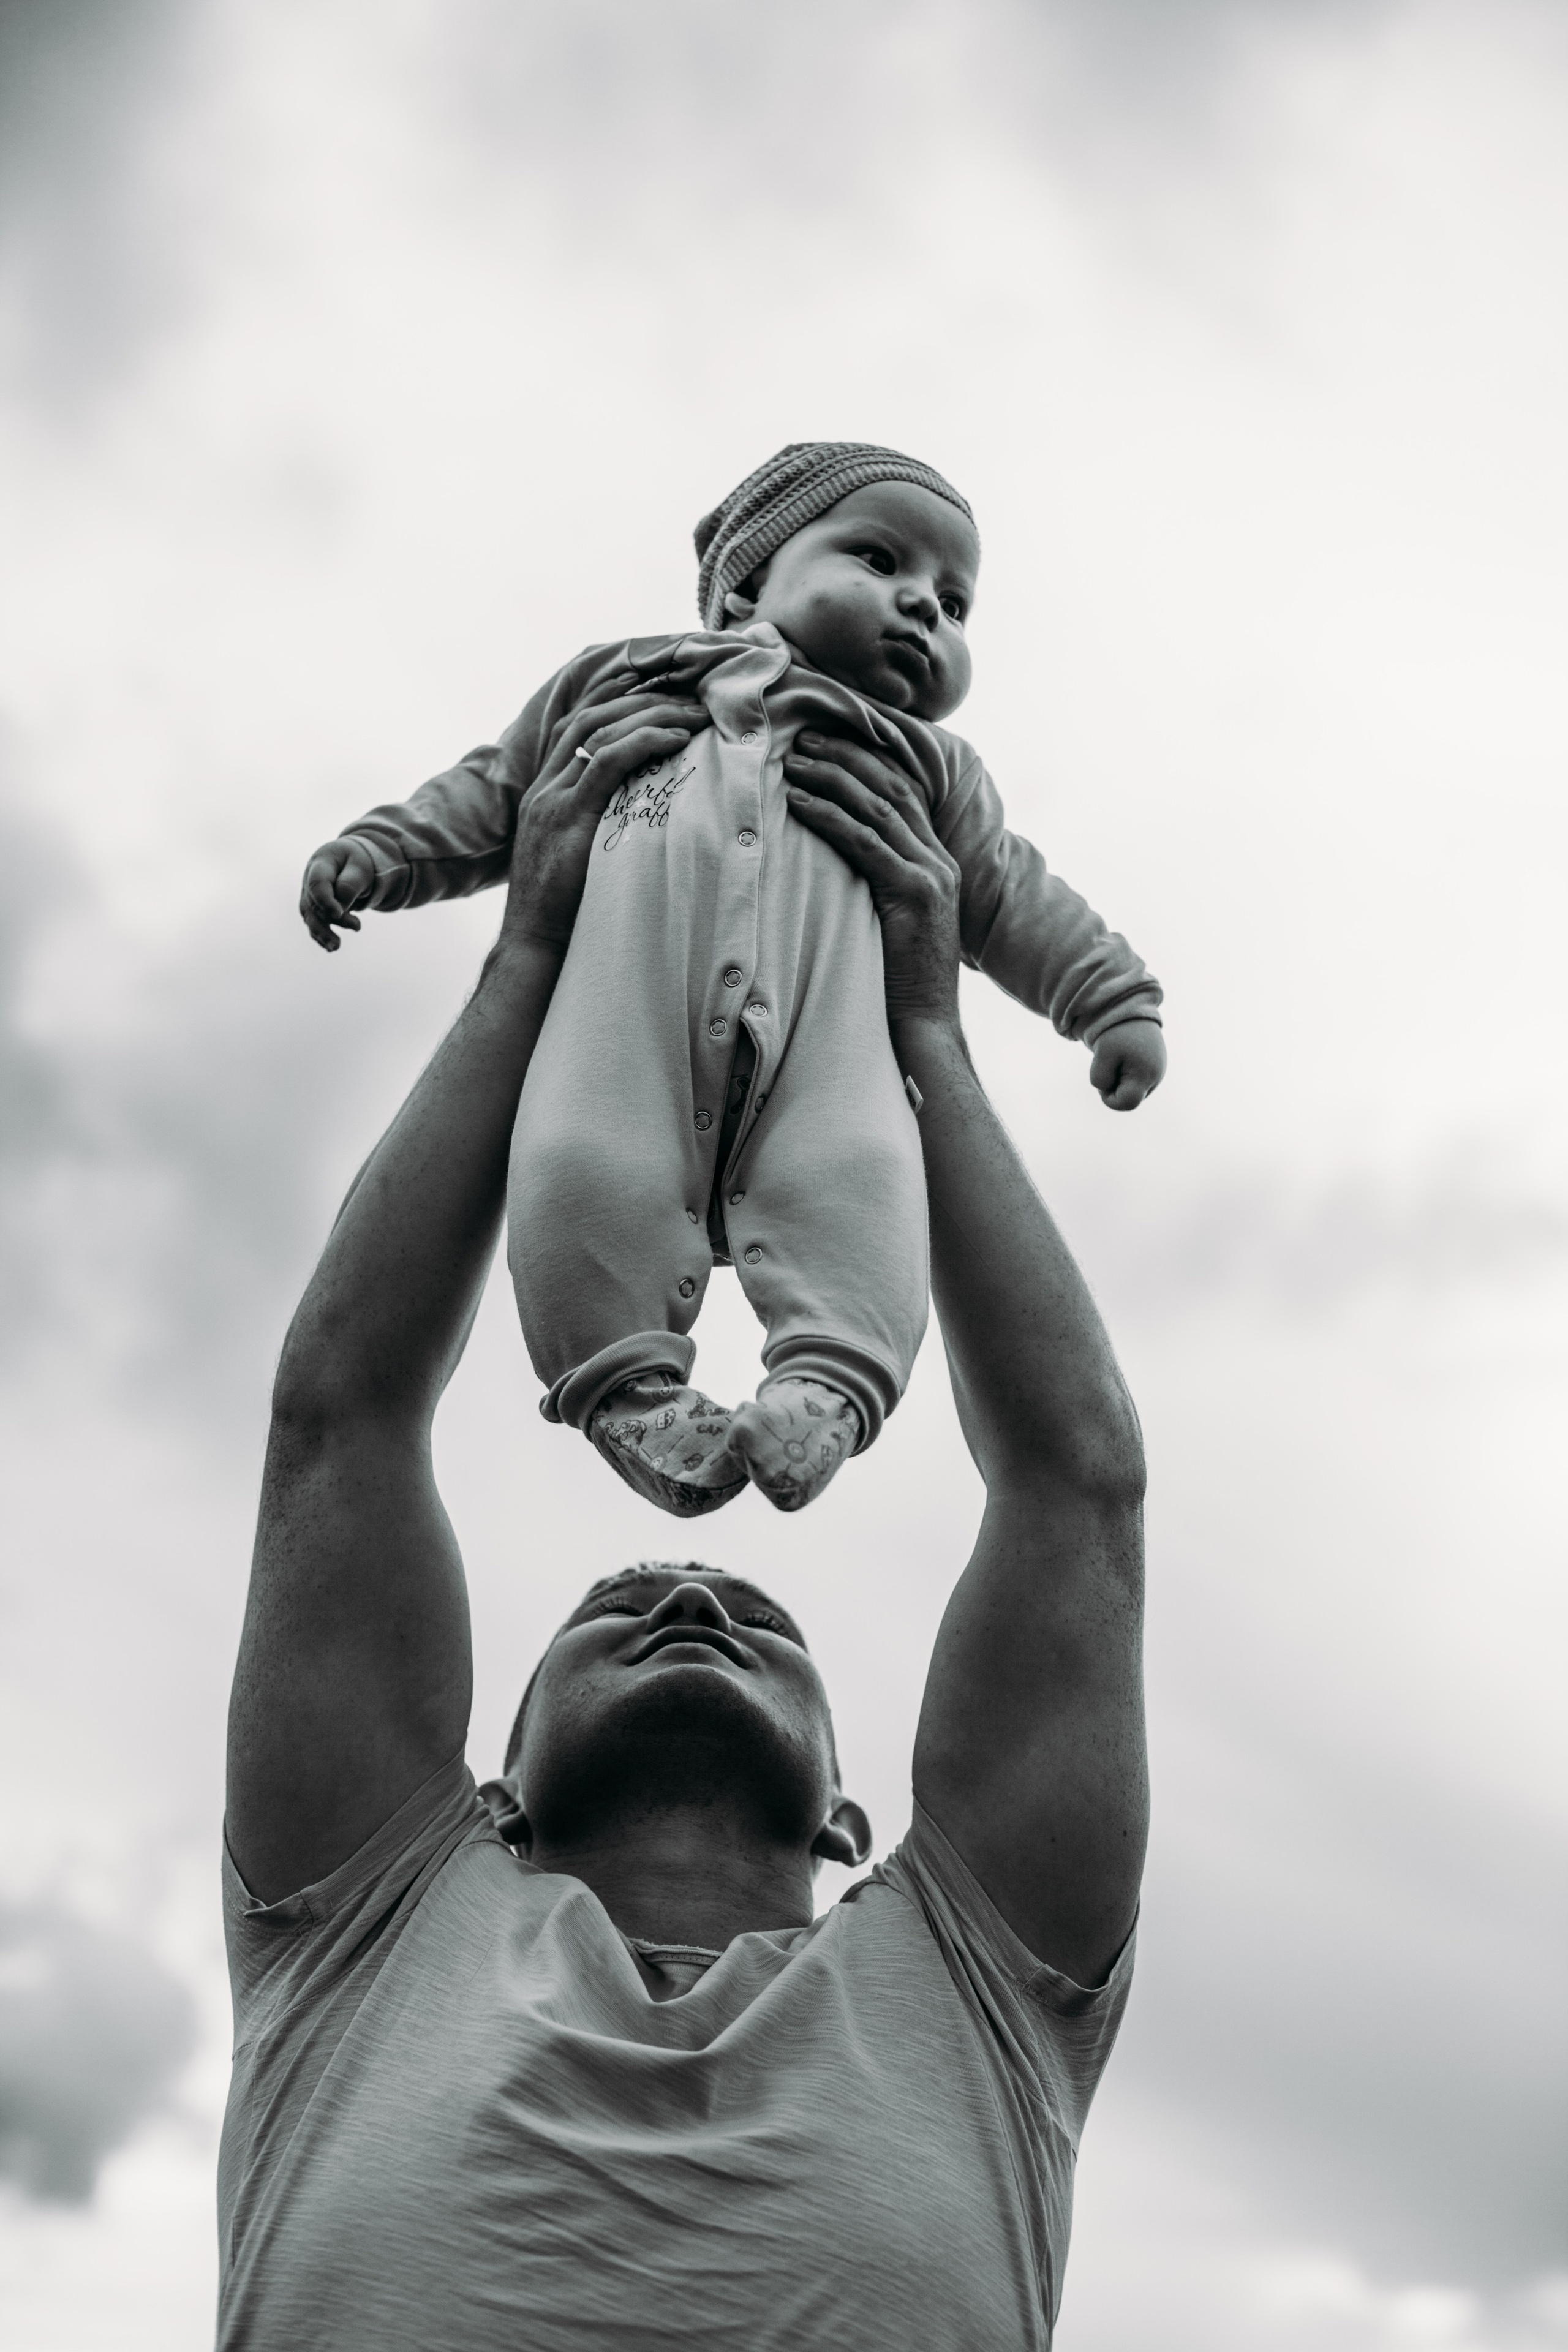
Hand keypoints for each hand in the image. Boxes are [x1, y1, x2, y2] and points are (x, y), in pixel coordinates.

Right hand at [300, 836, 377, 951]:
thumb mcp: (360, 867)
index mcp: (320, 865)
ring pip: (311, 918)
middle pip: (314, 904)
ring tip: (336, 947)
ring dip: (322, 934)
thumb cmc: (355, 861)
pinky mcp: (313, 909)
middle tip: (357, 927)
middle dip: (332, 920)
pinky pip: (314, 925)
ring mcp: (308, 896)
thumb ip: (350, 886)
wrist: (348, 861)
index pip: (317, 884)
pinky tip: (330, 948)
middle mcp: (308, 882)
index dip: (325, 900)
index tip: (338, 914)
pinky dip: (321, 937)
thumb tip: (340, 911)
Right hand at [498, 691, 712, 955]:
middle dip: (640, 698)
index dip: (614, 698)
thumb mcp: (577, 856)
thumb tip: (636, 819)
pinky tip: (675, 738)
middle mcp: (545, 788)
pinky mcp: (568, 818)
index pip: (576, 725)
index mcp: (544, 792)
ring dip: (651, 714)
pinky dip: (643, 742)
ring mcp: (553, 800)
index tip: (653, 686)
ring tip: (693, 713)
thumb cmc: (564, 909)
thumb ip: (596, 828)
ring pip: (600, 731)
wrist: (533, 943)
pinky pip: (607, 763)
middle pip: (589, 717)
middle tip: (686, 694)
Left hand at [782, 730, 961, 1028]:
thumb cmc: (895, 982)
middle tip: (803, 736)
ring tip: (792, 761)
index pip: (904, 792)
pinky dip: (829, 817)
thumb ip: (876, 883)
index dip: (865, 760)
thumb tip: (835, 858)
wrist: (924, 1027)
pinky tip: (799, 802)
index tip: (825, 740)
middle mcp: (941, 860)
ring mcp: (932, 875)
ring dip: (832, 778)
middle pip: (893, 787)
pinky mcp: (915, 895)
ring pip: (879, 807)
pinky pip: (866, 843)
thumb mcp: (889, 920)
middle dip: (847, 755)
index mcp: (938, 862)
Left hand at [1089, 1019, 1165, 1110]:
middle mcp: (1156, 1077)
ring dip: (1118, 1081)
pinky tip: (1123, 1059)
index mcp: (1147, 1074)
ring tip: (1118, 1058)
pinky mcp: (1153, 1070)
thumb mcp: (1102, 1053)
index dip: (1108, 1097)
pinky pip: (1134, 1083)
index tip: (1102, 1077)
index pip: (1126, 1104)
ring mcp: (1157, 1074)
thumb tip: (1106, 1090)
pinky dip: (1124, 1075)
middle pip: (1129, 1099)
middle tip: (1109, 1064)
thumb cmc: (1117, 1031)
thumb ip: (1100, 1078)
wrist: (1131, 1011)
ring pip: (1131, 1092)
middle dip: (1113, 1088)